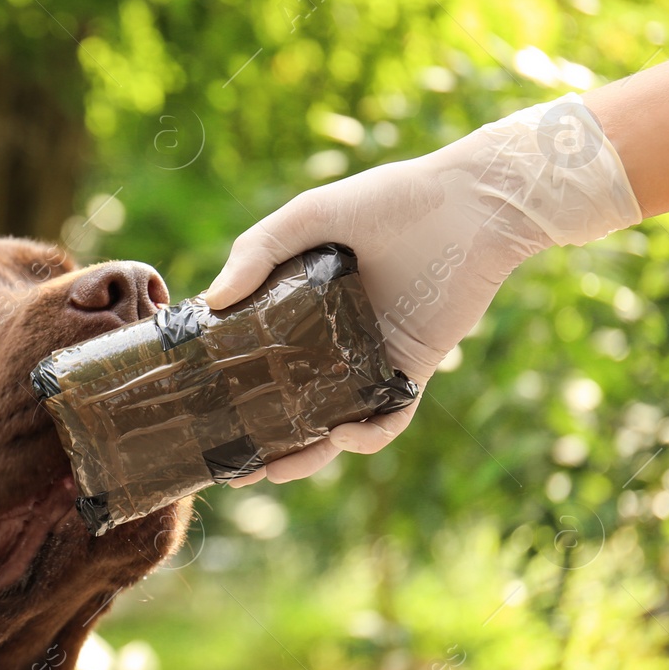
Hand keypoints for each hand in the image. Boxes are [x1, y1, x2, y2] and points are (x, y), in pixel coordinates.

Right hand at [204, 95, 642, 485]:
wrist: (471, 205)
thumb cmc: (388, 199)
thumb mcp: (309, 216)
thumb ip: (257, 251)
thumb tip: (213, 301)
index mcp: (300, 301)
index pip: (255, 350)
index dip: (227, 381)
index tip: (196, 404)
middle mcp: (331, 335)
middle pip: (288, 398)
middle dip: (261, 437)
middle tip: (231, 465)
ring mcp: (371, 355)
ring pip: (333, 419)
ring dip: (306, 452)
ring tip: (274, 469)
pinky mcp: (412, 367)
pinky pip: (389, 416)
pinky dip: (368, 434)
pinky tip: (344, 435)